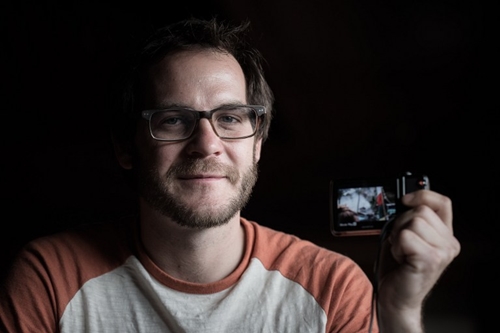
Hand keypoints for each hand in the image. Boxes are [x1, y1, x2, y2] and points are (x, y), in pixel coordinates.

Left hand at [376, 190, 460, 331]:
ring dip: (398, 236)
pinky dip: (396, 245)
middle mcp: (448, 244)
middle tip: (399, 242)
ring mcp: (442, 252)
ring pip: (413, 222)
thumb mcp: (406, 237)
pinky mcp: (430, 259)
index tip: (405, 200)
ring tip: (401, 251)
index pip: (443, 202)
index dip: (423, 195)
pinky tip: (401, 258)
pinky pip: (406, 236)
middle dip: (401, 223)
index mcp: (444, 236)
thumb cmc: (398, 269)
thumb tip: (405, 201)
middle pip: (421, 211)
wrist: (396, 297)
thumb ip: (411, 219)